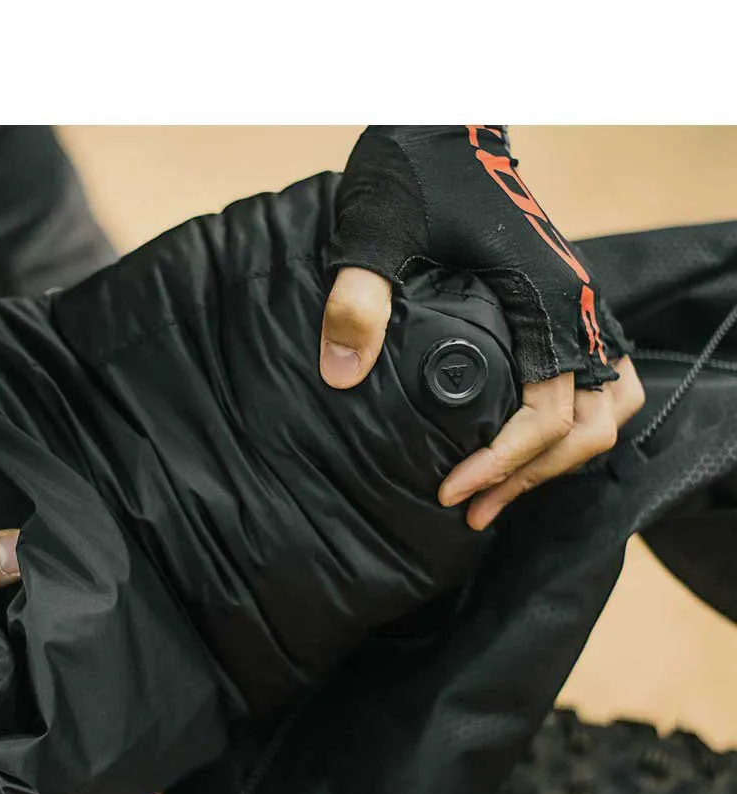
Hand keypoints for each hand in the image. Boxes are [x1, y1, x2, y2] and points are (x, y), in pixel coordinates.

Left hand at [320, 126, 641, 523]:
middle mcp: (572, 308)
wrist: (440, 124)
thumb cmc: (414, 170)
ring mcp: (570, 309)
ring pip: (607, 405)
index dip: (505, 462)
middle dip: (535, 475)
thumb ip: (359, 297)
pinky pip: (590, 382)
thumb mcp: (375, 230)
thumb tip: (345, 374)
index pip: (552, 409)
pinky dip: (564, 425)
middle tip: (472, 509)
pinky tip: (511, 445)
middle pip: (594, 422)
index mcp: (543, 296)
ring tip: (498, 491)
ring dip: (559, 457)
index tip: (451, 491)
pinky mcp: (554, 309)